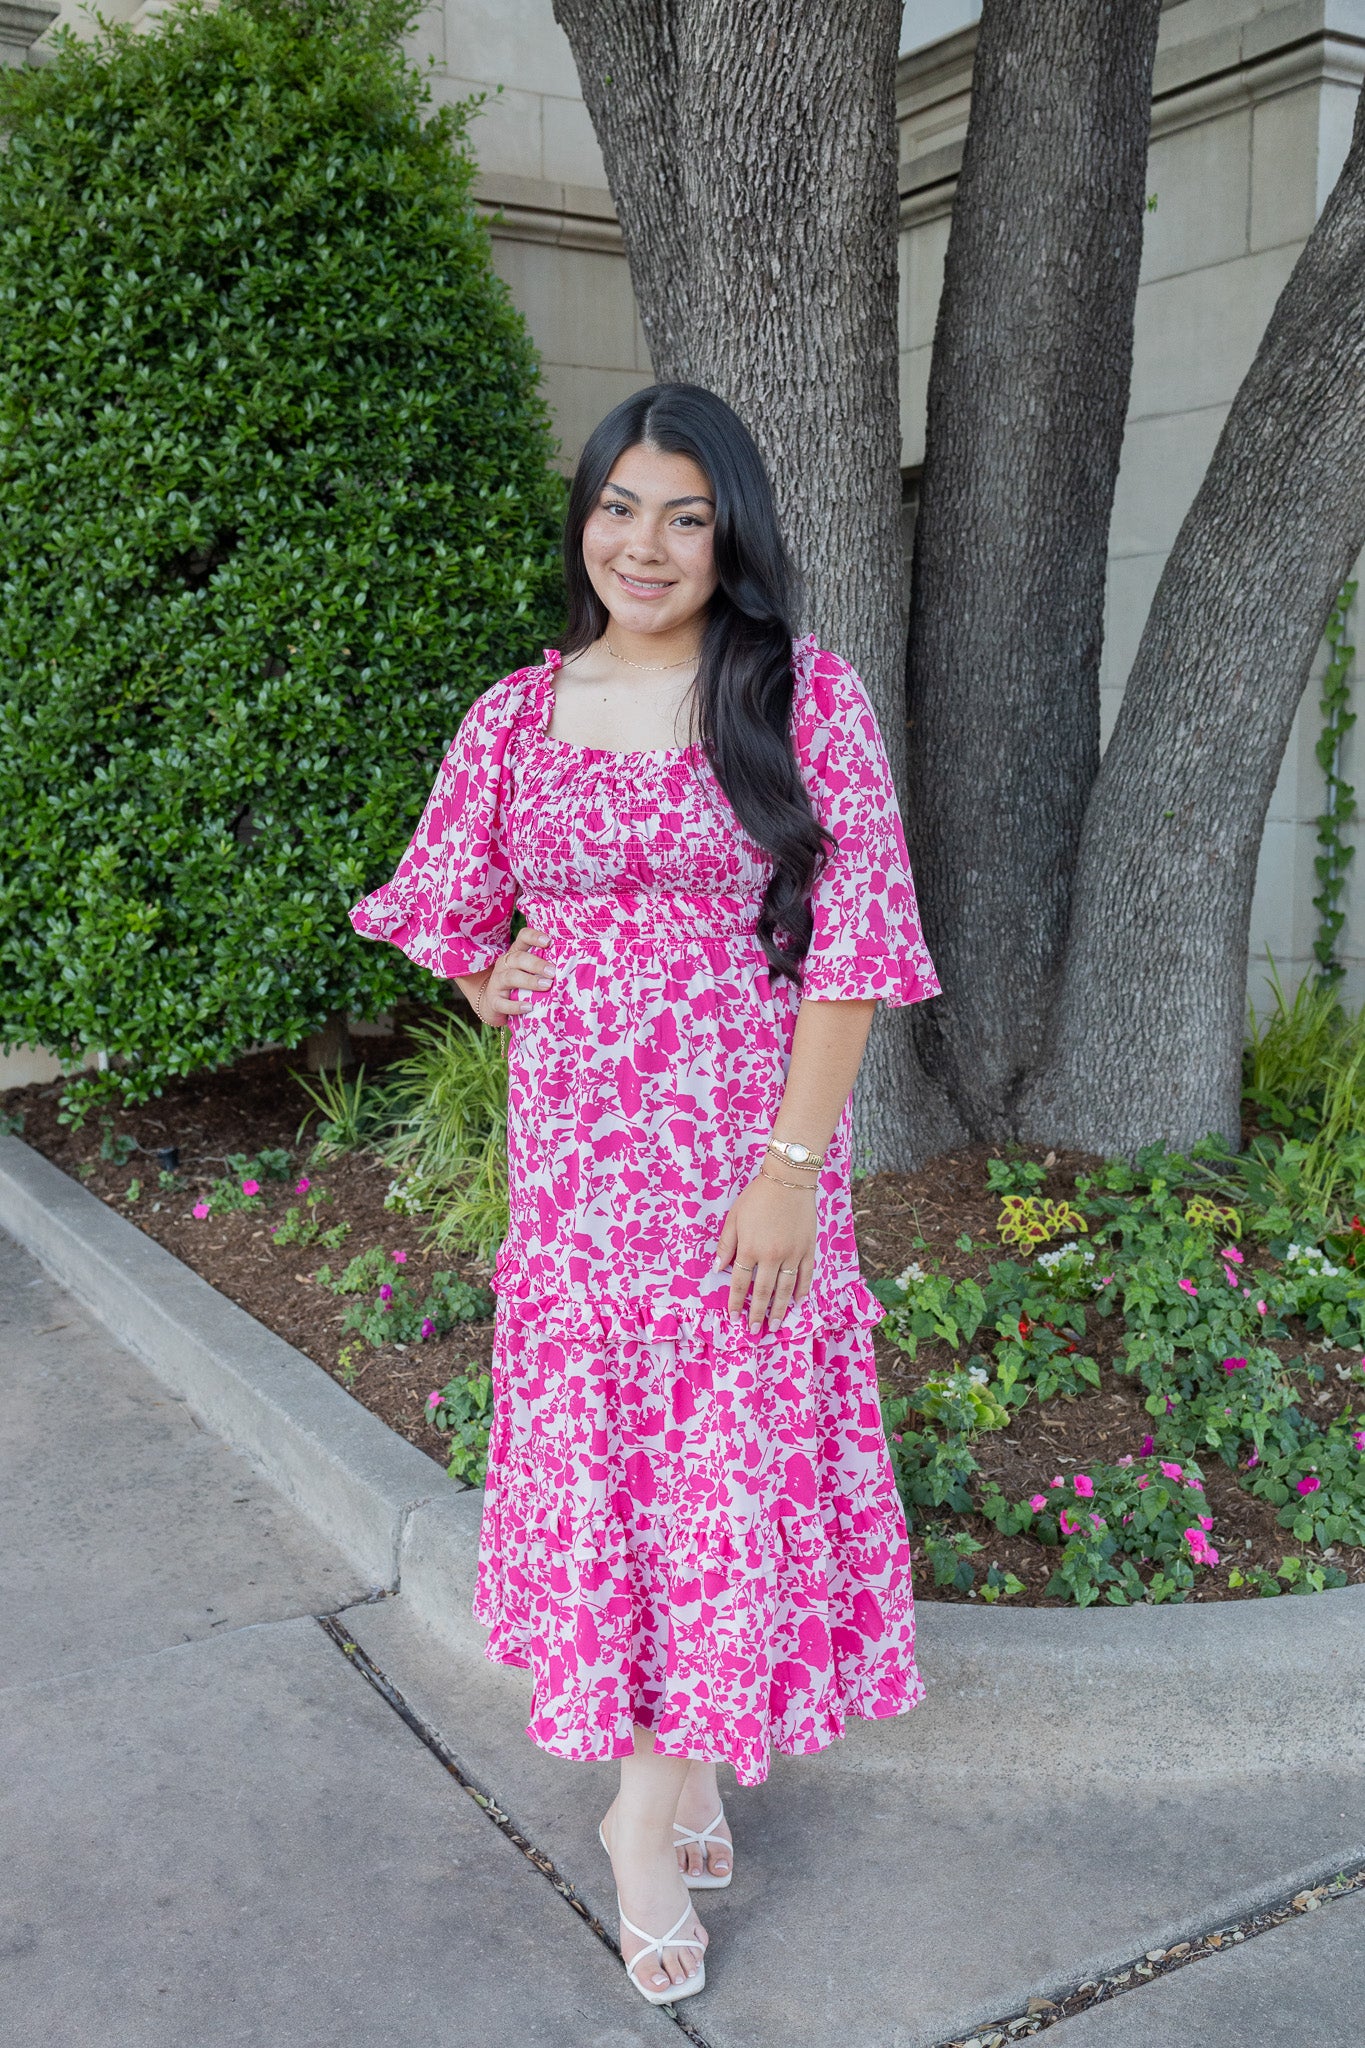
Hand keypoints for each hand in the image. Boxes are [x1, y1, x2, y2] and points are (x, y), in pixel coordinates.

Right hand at [472, 928, 556, 1027]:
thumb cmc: (518, 985)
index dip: (534, 937)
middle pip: (518, 958)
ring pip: (511, 978)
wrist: (492, 1005)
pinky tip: (529, 1007)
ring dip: (529, 981)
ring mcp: (497, 983)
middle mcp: (504, 965)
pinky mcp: (493, 1001)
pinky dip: (516, 1006)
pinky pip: (503, 1003)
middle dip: (536, 964)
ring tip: (546, 986)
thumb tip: (572, 966)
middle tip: (553, 971)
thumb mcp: (527, 972)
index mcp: (515, 954)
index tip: (548, 941)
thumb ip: (543, 967)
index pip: (522, 938)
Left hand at [715, 1172, 816, 1332]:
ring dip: (780, 1309)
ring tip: (776, 1325)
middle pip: (763, 1291)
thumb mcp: (734, 1218)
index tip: (734, 1318)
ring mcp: (793, 1254)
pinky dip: (803, 1291)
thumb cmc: (757, 1197)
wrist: (789, 1180)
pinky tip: (799, 1303)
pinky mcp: (808, 1249)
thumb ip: (726, 1245)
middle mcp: (772, 1256)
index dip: (736, 1302)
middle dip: (757, 1313)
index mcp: (750, 1249)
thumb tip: (717, 1268)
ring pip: (786, 1289)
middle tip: (754, 1331)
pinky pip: (806, 1275)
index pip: (741, 1283)